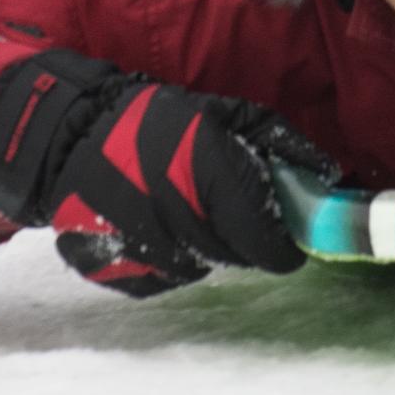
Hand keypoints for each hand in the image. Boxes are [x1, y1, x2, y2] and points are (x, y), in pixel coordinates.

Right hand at [0, 48, 329, 297]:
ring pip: (200, 268)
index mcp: (205, 166)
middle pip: (235, 254)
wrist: (67, 140)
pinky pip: (163, 279)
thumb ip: (276, 144)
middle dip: (243, 238)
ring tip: (186, 212)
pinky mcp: (115, 270)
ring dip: (205, 247)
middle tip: (231, 215)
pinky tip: (155, 226)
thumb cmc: (153, 121)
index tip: (288, 241)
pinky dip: (169, 260)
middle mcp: (175, 210)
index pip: (262, 236)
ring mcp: (141, 245)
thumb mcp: (220, 115)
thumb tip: (327, 175)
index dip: (281, 244)